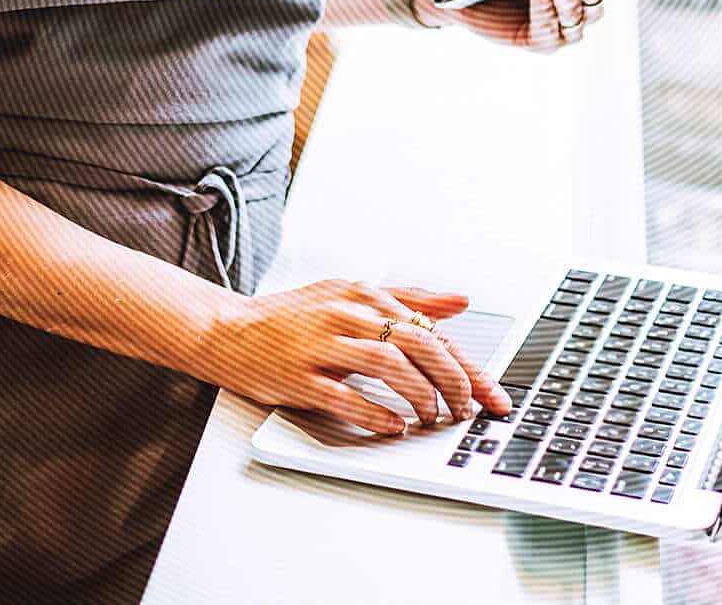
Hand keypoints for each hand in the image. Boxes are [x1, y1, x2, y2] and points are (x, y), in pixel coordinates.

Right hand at [202, 279, 512, 435]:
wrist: (229, 330)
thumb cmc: (294, 317)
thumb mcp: (351, 295)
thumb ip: (407, 299)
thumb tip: (459, 301)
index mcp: (362, 294)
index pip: (430, 329)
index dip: (466, 365)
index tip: (491, 393)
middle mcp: (345, 313)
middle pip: (417, 343)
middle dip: (453, 382)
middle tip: (467, 410)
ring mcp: (322, 344)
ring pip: (388, 365)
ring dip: (419, 396)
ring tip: (432, 417)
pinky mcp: (300, 375)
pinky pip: (346, 397)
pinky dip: (377, 414)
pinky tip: (394, 426)